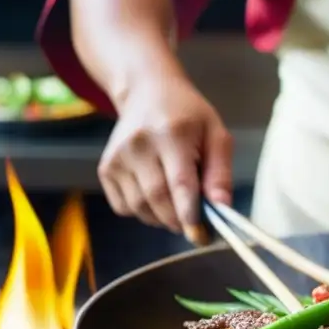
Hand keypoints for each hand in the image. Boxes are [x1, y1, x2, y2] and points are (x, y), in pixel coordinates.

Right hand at [98, 71, 232, 240]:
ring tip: (177, 206)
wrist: (148, 93)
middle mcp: (139, 144)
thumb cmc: (189, 117)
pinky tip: (156, 197)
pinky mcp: (106, 168)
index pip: (180, 184)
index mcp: (171, 134)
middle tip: (195, 225)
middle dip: (179, 221)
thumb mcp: (216, 135)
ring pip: (140, 208)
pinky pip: (124, 208)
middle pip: (158, 200)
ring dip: (162, 219)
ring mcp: (118, 156)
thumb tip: (222, 207)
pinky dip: (143, 213)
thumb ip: (220, 173)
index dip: (191, 214)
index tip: (202, 235)